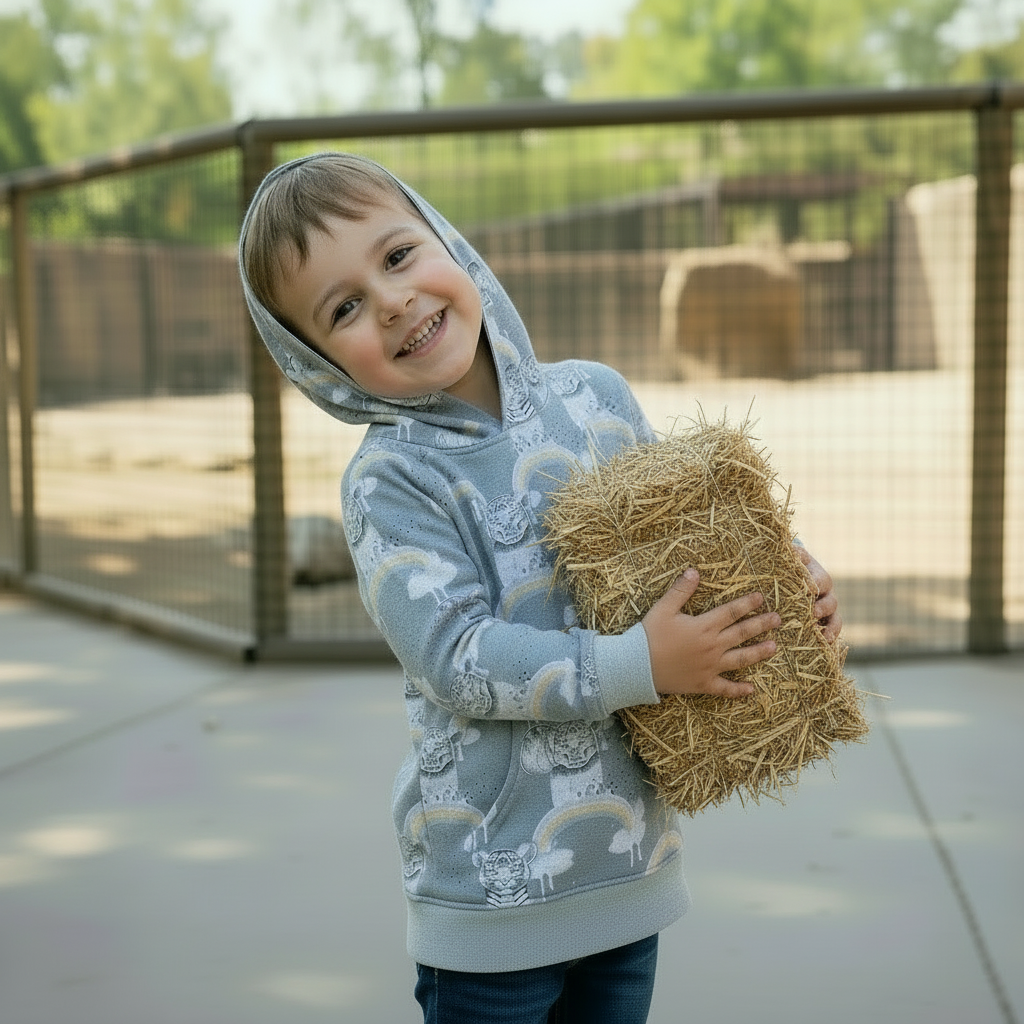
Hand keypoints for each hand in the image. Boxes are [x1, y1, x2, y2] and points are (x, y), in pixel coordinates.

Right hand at [641, 569, 779, 697]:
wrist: (637, 667)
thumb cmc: (649, 636)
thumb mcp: (663, 609)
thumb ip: (680, 590)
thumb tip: (694, 571)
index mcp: (704, 627)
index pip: (731, 612)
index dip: (747, 604)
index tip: (761, 598)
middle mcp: (712, 646)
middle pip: (742, 633)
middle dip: (761, 625)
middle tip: (778, 619)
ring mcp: (710, 667)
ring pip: (740, 659)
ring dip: (758, 653)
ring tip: (774, 648)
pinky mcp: (703, 683)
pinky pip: (724, 688)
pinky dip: (738, 690)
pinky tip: (751, 689)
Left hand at [794, 543, 842, 641]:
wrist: (788, 576)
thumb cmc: (787, 565)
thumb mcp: (788, 557)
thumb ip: (789, 553)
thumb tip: (784, 548)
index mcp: (817, 576)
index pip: (821, 580)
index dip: (815, 585)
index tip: (808, 590)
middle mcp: (825, 594)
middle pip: (830, 602)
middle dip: (822, 608)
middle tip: (813, 613)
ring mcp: (826, 610)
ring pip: (835, 619)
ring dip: (831, 628)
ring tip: (824, 637)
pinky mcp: (822, 623)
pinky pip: (831, 632)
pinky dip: (830, 639)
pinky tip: (823, 647)